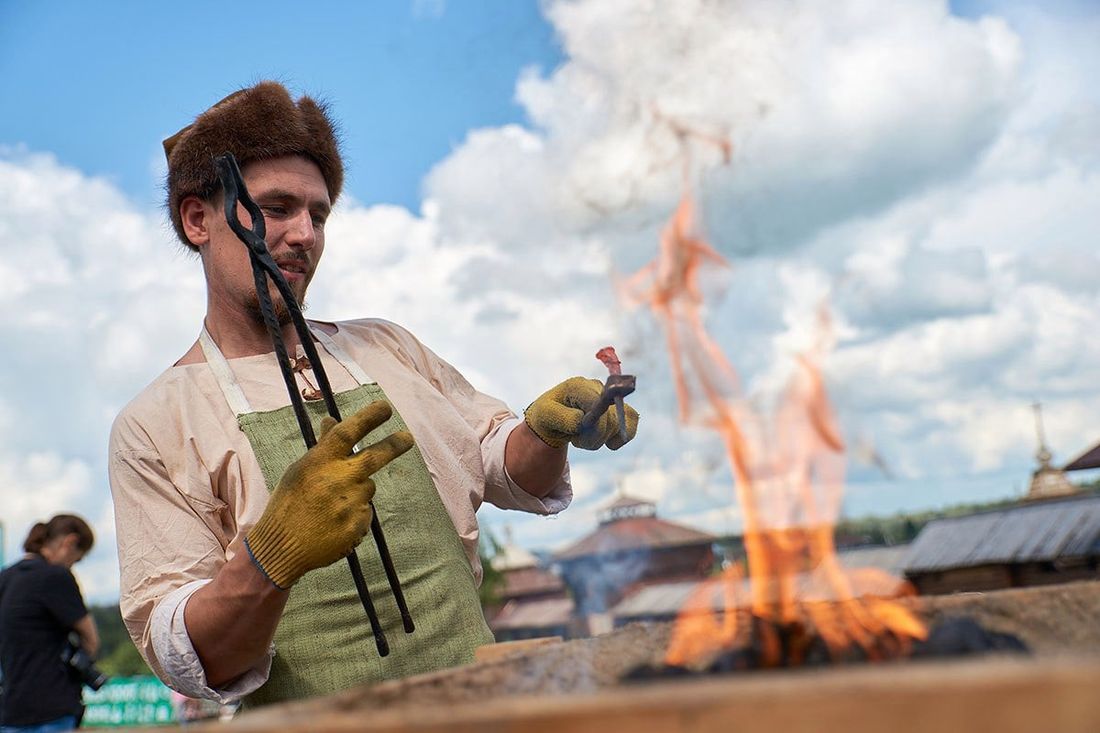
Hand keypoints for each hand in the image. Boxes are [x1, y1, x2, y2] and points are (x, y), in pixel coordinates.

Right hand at [245, 401, 414, 588]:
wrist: (281, 547)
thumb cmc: (287, 505)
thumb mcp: (299, 471)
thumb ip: (322, 447)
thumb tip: (332, 420)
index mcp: (320, 462)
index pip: (349, 431)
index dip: (369, 416)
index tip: (385, 407)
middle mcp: (339, 479)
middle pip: (375, 456)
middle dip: (395, 444)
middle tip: (408, 437)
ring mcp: (352, 503)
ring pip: (367, 488)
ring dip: (356, 491)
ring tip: (330, 507)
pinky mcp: (359, 524)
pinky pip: (365, 512)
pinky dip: (354, 514)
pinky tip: (334, 522)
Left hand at [524, 377, 638, 450]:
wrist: (553, 418)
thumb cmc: (548, 414)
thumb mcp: (546, 416)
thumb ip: (565, 418)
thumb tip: (584, 422)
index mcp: (578, 385)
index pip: (597, 403)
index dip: (592, 423)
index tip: (578, 432)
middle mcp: (597, 387)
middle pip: (609, 418)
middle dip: (592, 437)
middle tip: (575, 439)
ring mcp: (610, 398)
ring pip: (620, 424)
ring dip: (600, 440)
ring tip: (583, 436)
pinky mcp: (620, 410)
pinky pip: (631, 425)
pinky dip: (619, 439)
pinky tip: (606, 442)